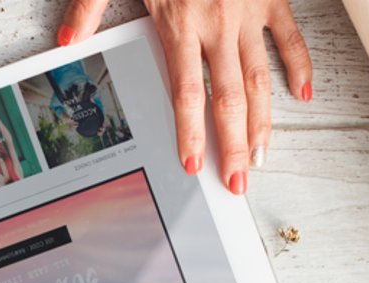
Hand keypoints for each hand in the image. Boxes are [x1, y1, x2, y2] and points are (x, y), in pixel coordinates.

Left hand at [58, 0, 312, 194]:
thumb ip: (90, 6)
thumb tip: (67, 41)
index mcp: (181, 21)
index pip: (187, 92)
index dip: (192, 133)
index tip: (194, 164)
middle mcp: (219, 22)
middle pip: (229, 96)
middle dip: (233, 144)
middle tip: (238, 180)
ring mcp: (249, 10)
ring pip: (261, 76)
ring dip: (263, 120)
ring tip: (261, 155)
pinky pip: (289, 36)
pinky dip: (298, 64)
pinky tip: (301, 96)